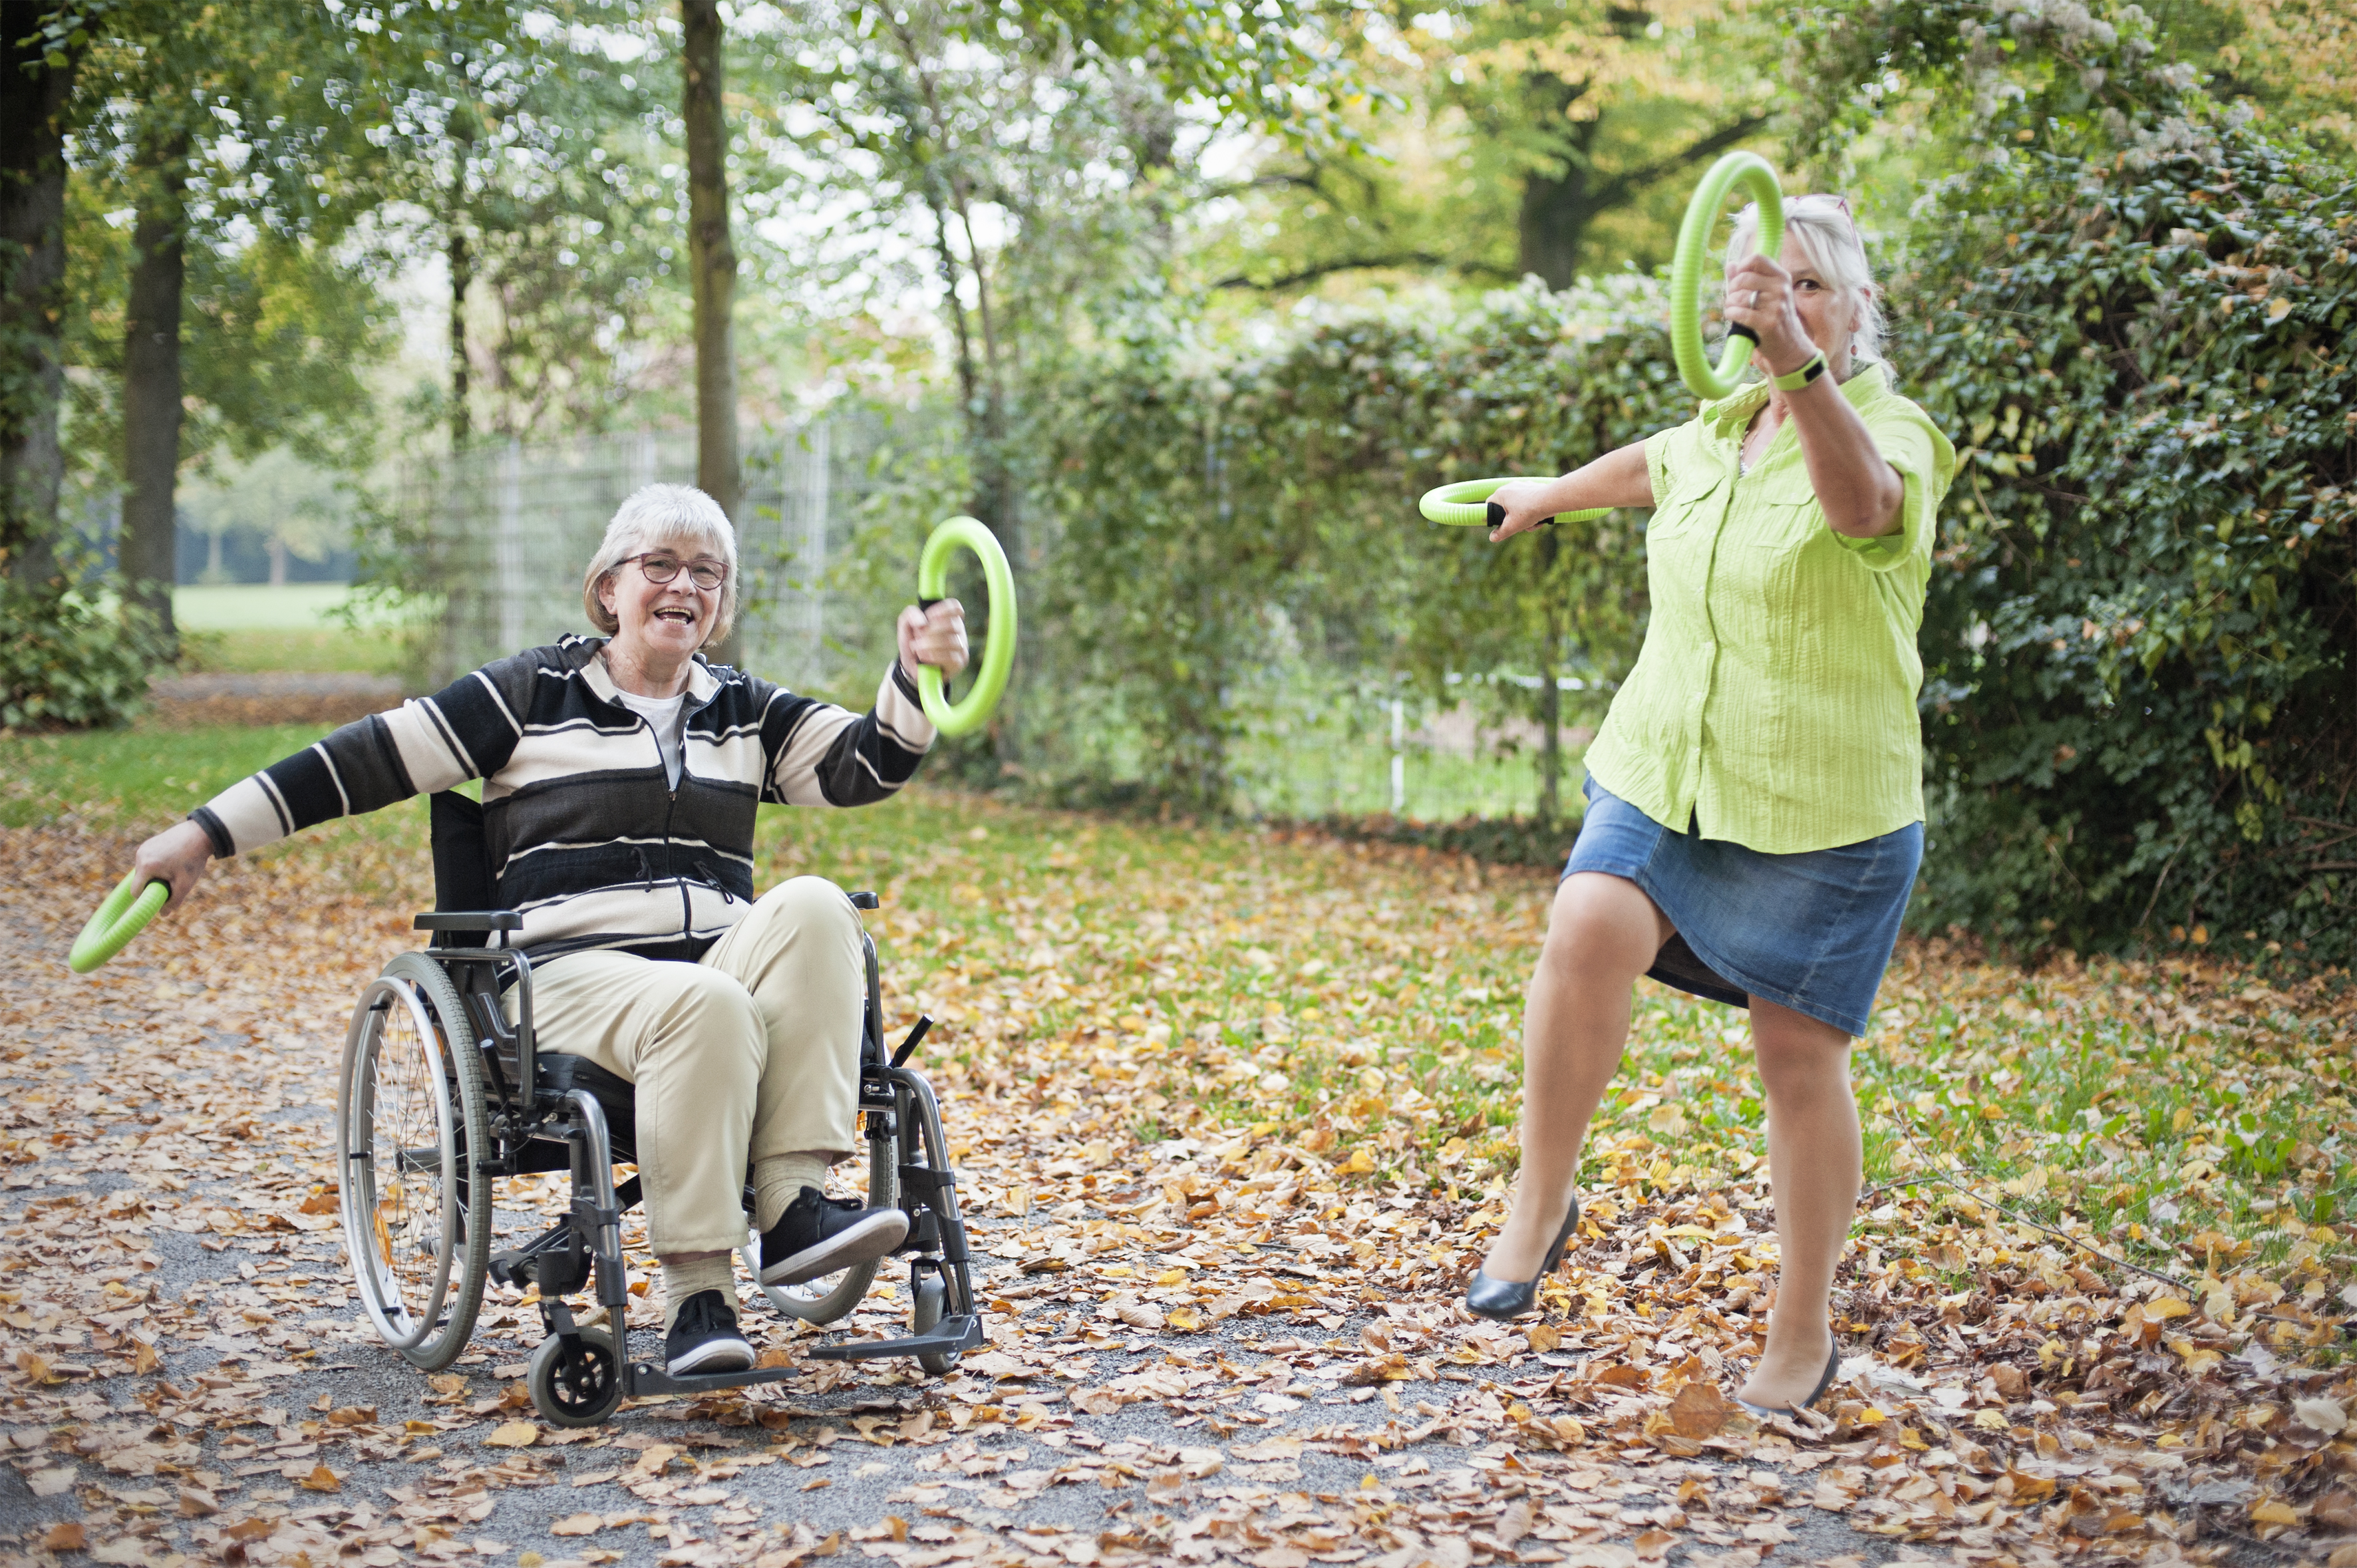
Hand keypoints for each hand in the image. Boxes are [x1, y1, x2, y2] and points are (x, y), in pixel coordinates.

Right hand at [131, 819, 213, 915]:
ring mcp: (143, 848)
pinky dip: (158, 865)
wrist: (201, 834)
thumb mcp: (185, 884)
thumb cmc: (193, 860)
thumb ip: (173, 901)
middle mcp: (140, 855)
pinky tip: (173, 860)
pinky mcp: (148, 843)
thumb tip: (163, 914)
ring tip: (175, 868)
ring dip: (156, 875)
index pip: (136, 891)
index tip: (160, 897)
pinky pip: (148, 861)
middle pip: (140, 881)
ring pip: (144, 871)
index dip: (147, 898)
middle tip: (173, 881)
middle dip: (154, 885)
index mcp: (146, 866)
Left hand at [897, 599, 968, 681]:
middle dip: (931, 630)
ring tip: (917, 649)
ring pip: (951, 641)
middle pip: (952, 624)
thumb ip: (911, 614)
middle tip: (917, 637)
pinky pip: (951, 657)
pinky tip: (923, 657)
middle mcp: (958, 632)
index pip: (955, 607)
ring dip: (930, 644)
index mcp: (948, 618)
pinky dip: (934, 656)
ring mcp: (961, 647)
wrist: (911, 667)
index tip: (928, 617)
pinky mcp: (959, 663)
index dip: (942, 610)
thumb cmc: (913, 642)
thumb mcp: (906, 625)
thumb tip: (922, 622)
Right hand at [1485, 479, 1556, 542]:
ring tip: (1534, 525)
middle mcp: (1510, 486)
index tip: (1501, 524)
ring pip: (1520, 506)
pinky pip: (1530, 501)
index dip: (1493, 515)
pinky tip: (1541, 518)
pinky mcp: (1534, 487)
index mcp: (1501, 493)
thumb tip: (1492, 538)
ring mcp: (1523, 485)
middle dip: (1515, 520)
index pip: (1490, 504)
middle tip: (1522, 527)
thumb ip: (1501, 533)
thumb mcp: (1512, 526)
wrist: (1551, 500)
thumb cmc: (1529, 511)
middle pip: (1507, 508)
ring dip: (1526, 518)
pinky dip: (1534, 511)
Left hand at [1722, 253, 1816, 379]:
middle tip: (1734, 298)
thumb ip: (1748, 279)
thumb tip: (1730, 265)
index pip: (1757, 259)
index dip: (1741, 267)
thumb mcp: (1766, 295)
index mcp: (1781, 277)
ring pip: (1739, 296)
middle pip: (1744, 277)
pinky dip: (1731, 314)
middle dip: (1732, 288)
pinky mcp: (1768, 323)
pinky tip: (1733, 316)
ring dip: (1730, 303)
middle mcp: (1781, 289)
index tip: (1737, 278)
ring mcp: (1776, 306)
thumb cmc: (1774, 318)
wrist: (1790, 347)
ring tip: (1734, 309)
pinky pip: (1739, 313)